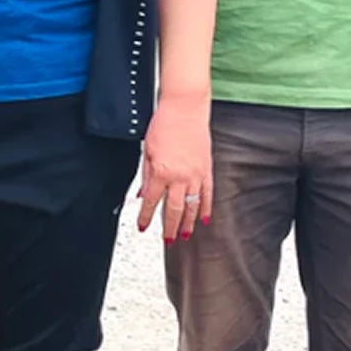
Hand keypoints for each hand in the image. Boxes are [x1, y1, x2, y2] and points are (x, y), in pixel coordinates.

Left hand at [137, 95, 211, 241]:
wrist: (185, 110)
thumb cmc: (164, 126)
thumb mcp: (147, 151)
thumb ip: (146, 176)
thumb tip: (142, 195)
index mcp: (161, 172)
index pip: (152, 202)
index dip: (147, 217)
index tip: (143, 227)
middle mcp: (179, 177)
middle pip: (174, 209)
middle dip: (170, 227)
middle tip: (167, 240)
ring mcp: (196, 174)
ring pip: (193, 206)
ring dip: (188, 223)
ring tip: (184, 235)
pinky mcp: (207, 170)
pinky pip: (207, 194)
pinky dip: (206, 208)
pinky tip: (205, 219)